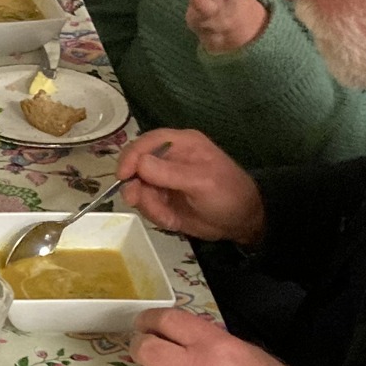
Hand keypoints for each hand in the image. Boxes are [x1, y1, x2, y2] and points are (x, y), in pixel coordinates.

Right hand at [115, 129, 264, 245]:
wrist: (241, 222)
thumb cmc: (228, 195)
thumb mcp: (201, 182)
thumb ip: (169, 173)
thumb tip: (138, 163)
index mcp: (180, 143)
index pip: (145, 142)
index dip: (131, 157)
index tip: (124, 177)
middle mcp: (167, 158)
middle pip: (134, 166)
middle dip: (136, 186)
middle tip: (139, 201)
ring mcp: (163, 179)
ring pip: (137, 188)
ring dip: (148, 205)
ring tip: (167, 216)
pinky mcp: (162, 198)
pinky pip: (146, 205)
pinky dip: (155, 215)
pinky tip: (172, 220)